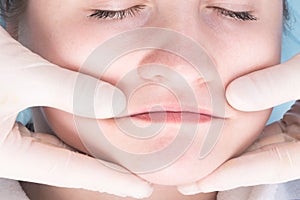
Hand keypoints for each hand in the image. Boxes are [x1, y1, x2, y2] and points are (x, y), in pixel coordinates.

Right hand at [0, 26, 151, 197]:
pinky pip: (45, 136)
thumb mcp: (21, 73)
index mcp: (7, 155)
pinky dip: (70, 135)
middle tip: (134, 175)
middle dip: (102, 170)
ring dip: (86, 152)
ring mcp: (5, 139)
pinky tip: (85, 130)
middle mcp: (6, 152)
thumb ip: (71, 90)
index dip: (112, 181)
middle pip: (66, 166)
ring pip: (56, 152)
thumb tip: (119, 103)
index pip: (73, 172)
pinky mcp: (5, 121)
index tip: (141, 189)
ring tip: (116, 155)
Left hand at [177, 53, 299, 194]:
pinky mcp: (299, 124)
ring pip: (261, 150)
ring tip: (198, 163)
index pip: (266, 165)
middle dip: (223, 173)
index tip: (196, 182)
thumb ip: (279, 84)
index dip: (230, 174)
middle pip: (259, 163)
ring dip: (231, 157)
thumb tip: (233, 97)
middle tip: (187, 181)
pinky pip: (267, 136)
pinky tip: (224, 139)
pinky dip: (245, 138)